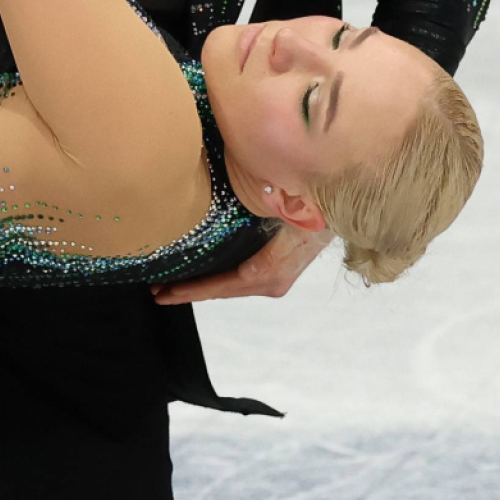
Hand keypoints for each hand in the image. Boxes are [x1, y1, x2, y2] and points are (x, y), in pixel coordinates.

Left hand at [153, 219, 329, 304]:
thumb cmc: (313, 207)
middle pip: (222, 292)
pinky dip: (216, 283)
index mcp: (269, 270)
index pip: (222, 285)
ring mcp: (274, 282)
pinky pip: (239, 283)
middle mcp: (271, 282)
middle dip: (189, 292)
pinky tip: (200, 280)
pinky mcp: (276, 276)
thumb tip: (238, 213)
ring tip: (170, 289)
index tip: (166, 293)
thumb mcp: (285, 207)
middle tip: (157, 293)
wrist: (342, 214)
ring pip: (229, 289)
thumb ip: (261, 208)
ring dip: (201, 289)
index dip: (192, 290)